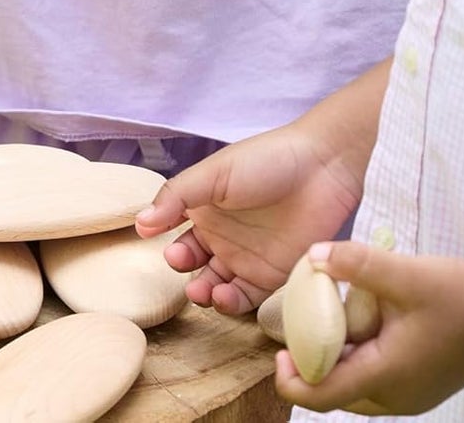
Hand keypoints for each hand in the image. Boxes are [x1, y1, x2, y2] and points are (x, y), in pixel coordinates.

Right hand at [133, 122, 361, 314]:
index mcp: (205, 206)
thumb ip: (176, 197)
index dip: (164, 240)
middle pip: (194, 263)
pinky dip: (232, 303)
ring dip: (204, 291)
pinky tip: (224, 296)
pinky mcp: (274, 276)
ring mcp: (248, 257)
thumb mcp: (214, 172)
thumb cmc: (266, 160)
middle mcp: (223, 235)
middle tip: (180, 263)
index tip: (155, 242)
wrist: (323, 167)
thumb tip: (140, 223)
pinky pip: (247, 298)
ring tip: (202, 289)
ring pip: (217, 285)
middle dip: (183, 269)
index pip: (175, 231)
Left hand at [275, 242, 463, 414]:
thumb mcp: (403, 272)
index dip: (291, 380)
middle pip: (337, 394)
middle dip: (312, 366)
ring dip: (338, 360)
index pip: (323, 396)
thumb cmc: (457, 293)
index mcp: (387, 377)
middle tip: (299, 327)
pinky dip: (360, 358)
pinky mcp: (422, 385)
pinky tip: (365, 322)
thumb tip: (313, 254)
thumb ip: (356, 263)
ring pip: (357, 388)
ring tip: (331, 320)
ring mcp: (413, 396)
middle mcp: (397, 398)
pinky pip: (378, 380)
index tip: (277, 350)